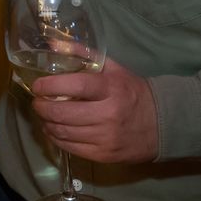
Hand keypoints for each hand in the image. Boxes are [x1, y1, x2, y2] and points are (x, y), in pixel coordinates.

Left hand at [30, 54, 158, 163]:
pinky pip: (72, 148)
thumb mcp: (113, 68)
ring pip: (64, 132)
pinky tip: (53, 130)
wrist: (163, 123)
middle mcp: (108, 114)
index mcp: (111, 88)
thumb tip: (54, 45)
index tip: (36, 86)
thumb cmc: (133, 91)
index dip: (49, 86)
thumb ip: (84, 54)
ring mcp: (106, 137)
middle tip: (36, 102)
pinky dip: (56, 139)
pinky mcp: (105, 155)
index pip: (74, 85)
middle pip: (63, 113)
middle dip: (41, 107)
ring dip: (46, 123)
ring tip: (43, 115)